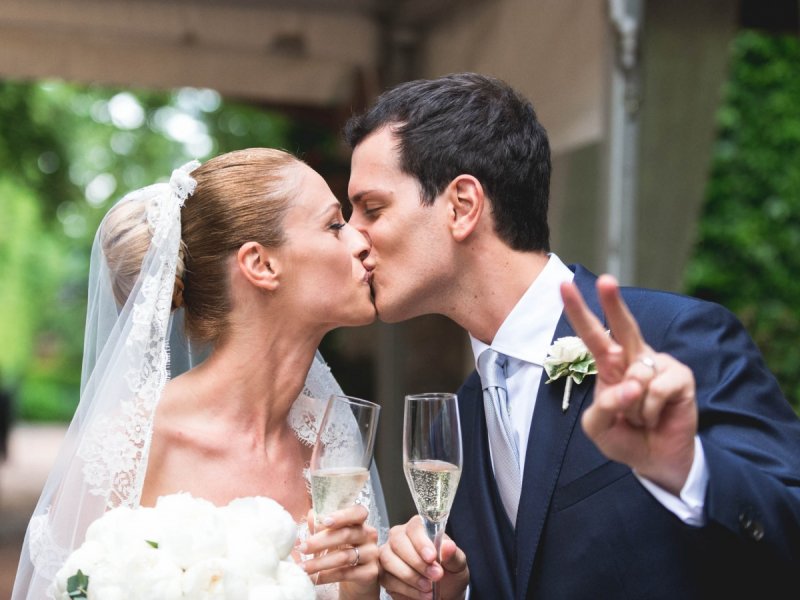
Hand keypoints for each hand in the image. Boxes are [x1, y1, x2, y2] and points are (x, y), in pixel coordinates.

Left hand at [299, 504, 379, 597]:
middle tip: (302, 548)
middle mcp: (369, 536)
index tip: (324, 521)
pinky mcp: (370, 573)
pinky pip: (346, 573)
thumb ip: (321, 526)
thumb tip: (311, 514)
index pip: (357, 512)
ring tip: (303, 568)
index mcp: (360, 523)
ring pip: (344, 556)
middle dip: (321, 542)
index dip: (342, 516)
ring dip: (320, 563)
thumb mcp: (330, 538)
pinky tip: (314, 578)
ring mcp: (372, 554)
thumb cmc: (342, 553)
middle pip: (346, 534)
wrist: (356, 580)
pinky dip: (327, 576)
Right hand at [379, 515, 467, 599]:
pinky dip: (405, 589)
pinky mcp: (384, 573)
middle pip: (397, 542)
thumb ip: (453, 555)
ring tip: (429, 588)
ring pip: (389, 560)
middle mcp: (400, 538)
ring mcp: (389, 555)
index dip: (421, 542)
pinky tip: (421, 594)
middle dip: (416, 562)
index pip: (414, 527)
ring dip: (410, 576)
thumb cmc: (450, 573)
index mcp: (419, 529)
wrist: (444, 594)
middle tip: (435, 576)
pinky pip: (386, 578)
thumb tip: (448, 546)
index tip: (432, 557)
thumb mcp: (457, 564)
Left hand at [560, 274, 697, 494]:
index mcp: (609, 365)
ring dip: (633, 406)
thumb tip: (629, 386)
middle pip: (623, 326)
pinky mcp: (680, 376)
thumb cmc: (624, 437)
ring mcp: (657, 364)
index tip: (565, 286)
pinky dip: (650, 410)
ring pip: (637, 373)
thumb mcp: (599, 427)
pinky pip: (657, 389)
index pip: (592, 334)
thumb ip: (603, 407)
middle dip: (614, 303)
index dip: (579, 311)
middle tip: (606, 280)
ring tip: (640, 417)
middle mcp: (633, 358)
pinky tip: (656, 417)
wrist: (656, 460)